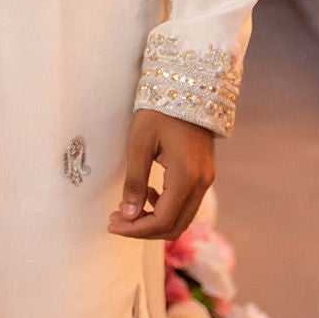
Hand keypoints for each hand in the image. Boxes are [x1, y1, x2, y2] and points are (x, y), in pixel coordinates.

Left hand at [108, 109, 214, 240]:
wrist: (186, 88)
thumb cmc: (159, 113)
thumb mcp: (139, 144)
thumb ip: (135, 182)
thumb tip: (128, 214)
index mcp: (186, 177)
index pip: (162, 221)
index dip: (136, 229)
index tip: (112, 224)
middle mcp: (201, 183)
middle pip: (175, 226)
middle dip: (143, 229)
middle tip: (116, 220)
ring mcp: (206, 180)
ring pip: (182, 217)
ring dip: (155, 220)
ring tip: (127, 210)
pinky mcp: (204, 175)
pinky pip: (187, 204)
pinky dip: (166, 208)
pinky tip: (148, 195)